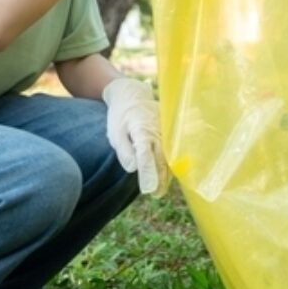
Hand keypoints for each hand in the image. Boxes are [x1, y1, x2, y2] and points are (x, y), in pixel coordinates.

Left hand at [102, 77, 167, 195]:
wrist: (132, 95)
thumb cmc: (120, 116)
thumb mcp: (115, 132)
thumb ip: (124, 150)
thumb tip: (133, 168)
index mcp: (141, 130)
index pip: (145, 156)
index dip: (147, 173)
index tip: (148, 189)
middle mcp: (157, 131)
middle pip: (161, 159)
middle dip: (159, 178)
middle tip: (155, 194)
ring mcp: (166, 131)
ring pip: (169, 156)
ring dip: (166, 174)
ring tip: (160, 190)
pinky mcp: (169, 131)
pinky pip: (172, 150)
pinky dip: (170, 164)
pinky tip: (167, 176)